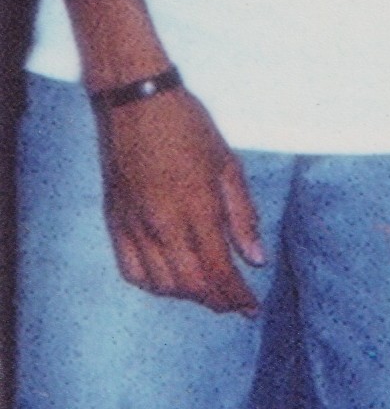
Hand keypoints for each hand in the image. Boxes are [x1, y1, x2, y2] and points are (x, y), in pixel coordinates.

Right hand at [96, 87, 263, 311]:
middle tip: (233, 303)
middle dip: (216, 301)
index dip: (237, 296)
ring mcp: (135, 224)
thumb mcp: (228, 165)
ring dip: (188, 295)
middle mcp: (163, 223)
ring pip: (161, 283)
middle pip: (192, 285)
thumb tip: (256, 258)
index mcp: (197, 208)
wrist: (135, 100)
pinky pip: (131, 270)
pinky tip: (169, 280)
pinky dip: (153, 284)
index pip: (219, 270)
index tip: (250, 308)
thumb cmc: (187, 126)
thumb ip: (242, 216)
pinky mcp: (115, 221)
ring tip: (206, 291)